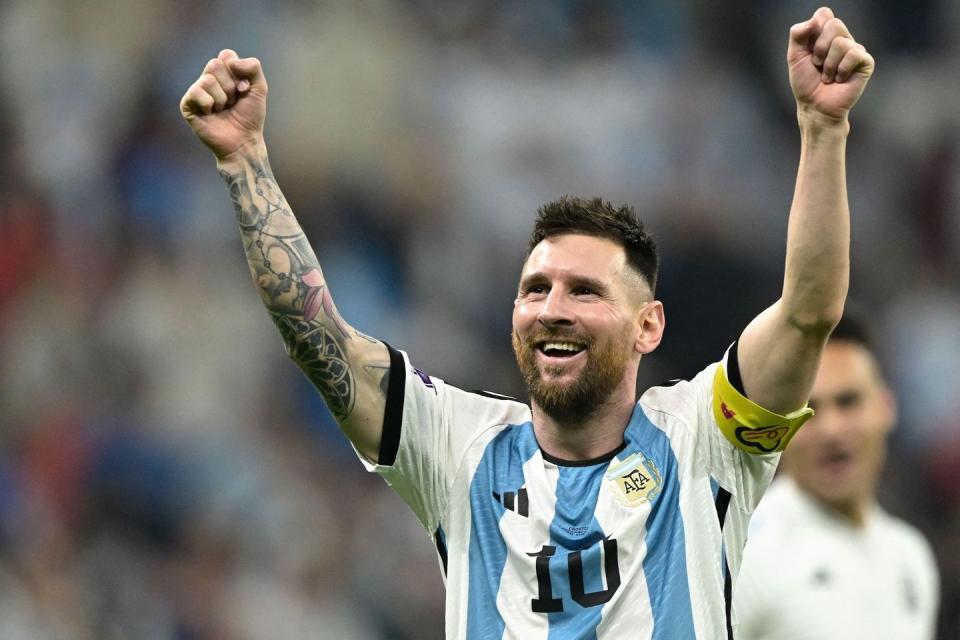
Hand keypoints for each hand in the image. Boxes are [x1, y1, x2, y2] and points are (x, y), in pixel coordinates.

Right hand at [180, 49, 267, 160]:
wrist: (244, 141)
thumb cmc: (250, 116)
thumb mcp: (259, 88)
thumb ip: (253, 66)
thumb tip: (228, 60)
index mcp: (223, 73)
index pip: (226, 55)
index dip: (239, 73)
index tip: (244, 90)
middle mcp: (208, 79)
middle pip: (215, 64)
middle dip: (230, 86)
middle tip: (233, 101)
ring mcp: (196, 91)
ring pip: (207, 79)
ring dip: (222, 98)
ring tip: (223, 109)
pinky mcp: (187, 104)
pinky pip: (197, 92)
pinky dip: (209, 104)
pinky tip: (211, 114)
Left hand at [787, 7, 874, 124]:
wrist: (815, 106)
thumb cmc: (805, 83)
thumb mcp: (795, 56)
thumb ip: (798, 34)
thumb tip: (816, 19)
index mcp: (826, 35)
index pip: (824, 14)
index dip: (814, 30)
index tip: (809, 49)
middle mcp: (842, 39)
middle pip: (834, 24)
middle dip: (820, 48)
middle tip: (818, 64)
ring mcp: (855, 49)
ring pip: (841, 42)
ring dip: (828, 64)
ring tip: (827, 76)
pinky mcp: (866, 62)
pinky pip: (854, 54)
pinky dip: (841, 69)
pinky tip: (839, 79)